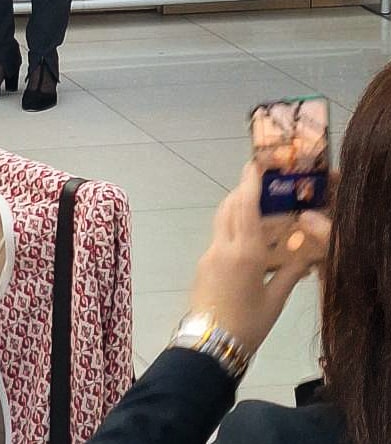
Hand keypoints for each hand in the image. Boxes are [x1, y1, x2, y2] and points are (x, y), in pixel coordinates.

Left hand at [188, 164, 329, 353]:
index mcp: (245, 252)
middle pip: (230, 206)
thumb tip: (307, 254)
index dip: (250, 182)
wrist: (209, 346)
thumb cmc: (248, 324)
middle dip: (243, 192)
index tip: (255, 164)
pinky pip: (218, 237)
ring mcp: (209, 254)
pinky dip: (232, 230)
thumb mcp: (275, 300)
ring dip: (236, 209)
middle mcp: (224, 246)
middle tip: (261, 189)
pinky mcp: (202, 264)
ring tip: (257, 214)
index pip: (245, 206)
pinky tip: (247, 244)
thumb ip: (291, 272)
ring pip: (222, 220)